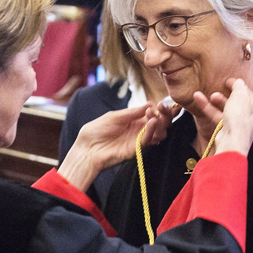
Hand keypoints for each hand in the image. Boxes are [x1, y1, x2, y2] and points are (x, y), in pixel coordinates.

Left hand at [59, 102, 179, 189]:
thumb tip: (150, 104)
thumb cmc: (97, 130)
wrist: (87, 147)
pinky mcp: (136, 149)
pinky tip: (152, 121)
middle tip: (163, 107)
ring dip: (160, 123)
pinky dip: (153, 130)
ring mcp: (138, 140)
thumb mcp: (115, 116)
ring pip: (159, 133)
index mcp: (135, 120)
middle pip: (161, 124)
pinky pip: (148, 140)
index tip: (163, 103)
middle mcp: (140, 130)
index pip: (154, 114)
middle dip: (166, 115)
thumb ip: (133, 112)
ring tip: (153, 115)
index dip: (161, 109)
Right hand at [193, 73, 252, 156]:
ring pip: (232, 105)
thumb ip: (238, 85)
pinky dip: (210, 107)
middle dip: (238, 89)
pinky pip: (220, 114)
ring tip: (213, 93)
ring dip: (221, 98)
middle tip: (229, 82)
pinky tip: (198, 98)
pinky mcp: (230, 126)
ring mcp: (242, 120)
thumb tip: (237, 83)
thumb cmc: (240, 118)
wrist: (232, 143)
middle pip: (249, 97)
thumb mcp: (239, 95)